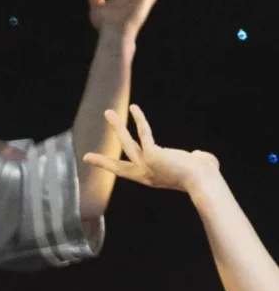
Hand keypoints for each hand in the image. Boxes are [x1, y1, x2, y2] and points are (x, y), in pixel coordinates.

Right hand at [84, 105, 219, 192]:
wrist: (205, 182)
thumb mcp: (194, 170)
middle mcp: (145, 173)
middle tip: (86, 158)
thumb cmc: (206, 177)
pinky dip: (139, 119)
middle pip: (118, 166)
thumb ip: (194, 160)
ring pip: (126, 143)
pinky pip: (143, 133)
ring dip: (116, 126)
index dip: (116, 169)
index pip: (130, 172)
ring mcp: (146, 165)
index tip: (106, 174)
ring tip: (107, 113)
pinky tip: (133, 108)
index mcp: (151, 178)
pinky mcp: (152, 154)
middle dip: (102, 161)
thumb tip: (197, 154)